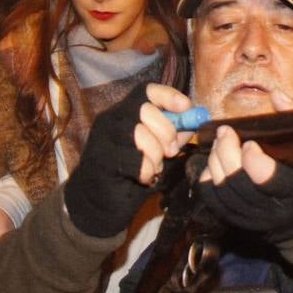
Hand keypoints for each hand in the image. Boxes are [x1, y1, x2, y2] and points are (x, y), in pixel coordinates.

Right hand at [64, 83, 193, 237]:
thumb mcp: (158, 149)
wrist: (98, 201)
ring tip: (155, 167)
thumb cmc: (132, 172)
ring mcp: (103, 136)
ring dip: (155, 154)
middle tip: (172, 151)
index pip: (146, 90)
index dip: (168, 95)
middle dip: (166, 131)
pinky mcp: (100, 157)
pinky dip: (146, 171)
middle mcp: (112, 118)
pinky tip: (144, 177)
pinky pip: (133, 159)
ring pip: (139, 133)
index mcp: (126, 111)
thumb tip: (193, 121)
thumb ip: (173, 134)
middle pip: (146, 109)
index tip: (186, 107)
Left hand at [193, 126, 292, 242]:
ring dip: (215, 163)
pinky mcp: (238, 221)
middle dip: (226, 153)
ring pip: (223, 192)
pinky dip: (208, 180)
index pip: (267, 178)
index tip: (250, 141)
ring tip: (219, 143)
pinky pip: (214, 202)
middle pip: (238, 183)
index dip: (253, 159)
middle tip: (225, 132)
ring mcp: (254, 218)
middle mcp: (274, 209)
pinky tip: (213, 163)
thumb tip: (276, 94)